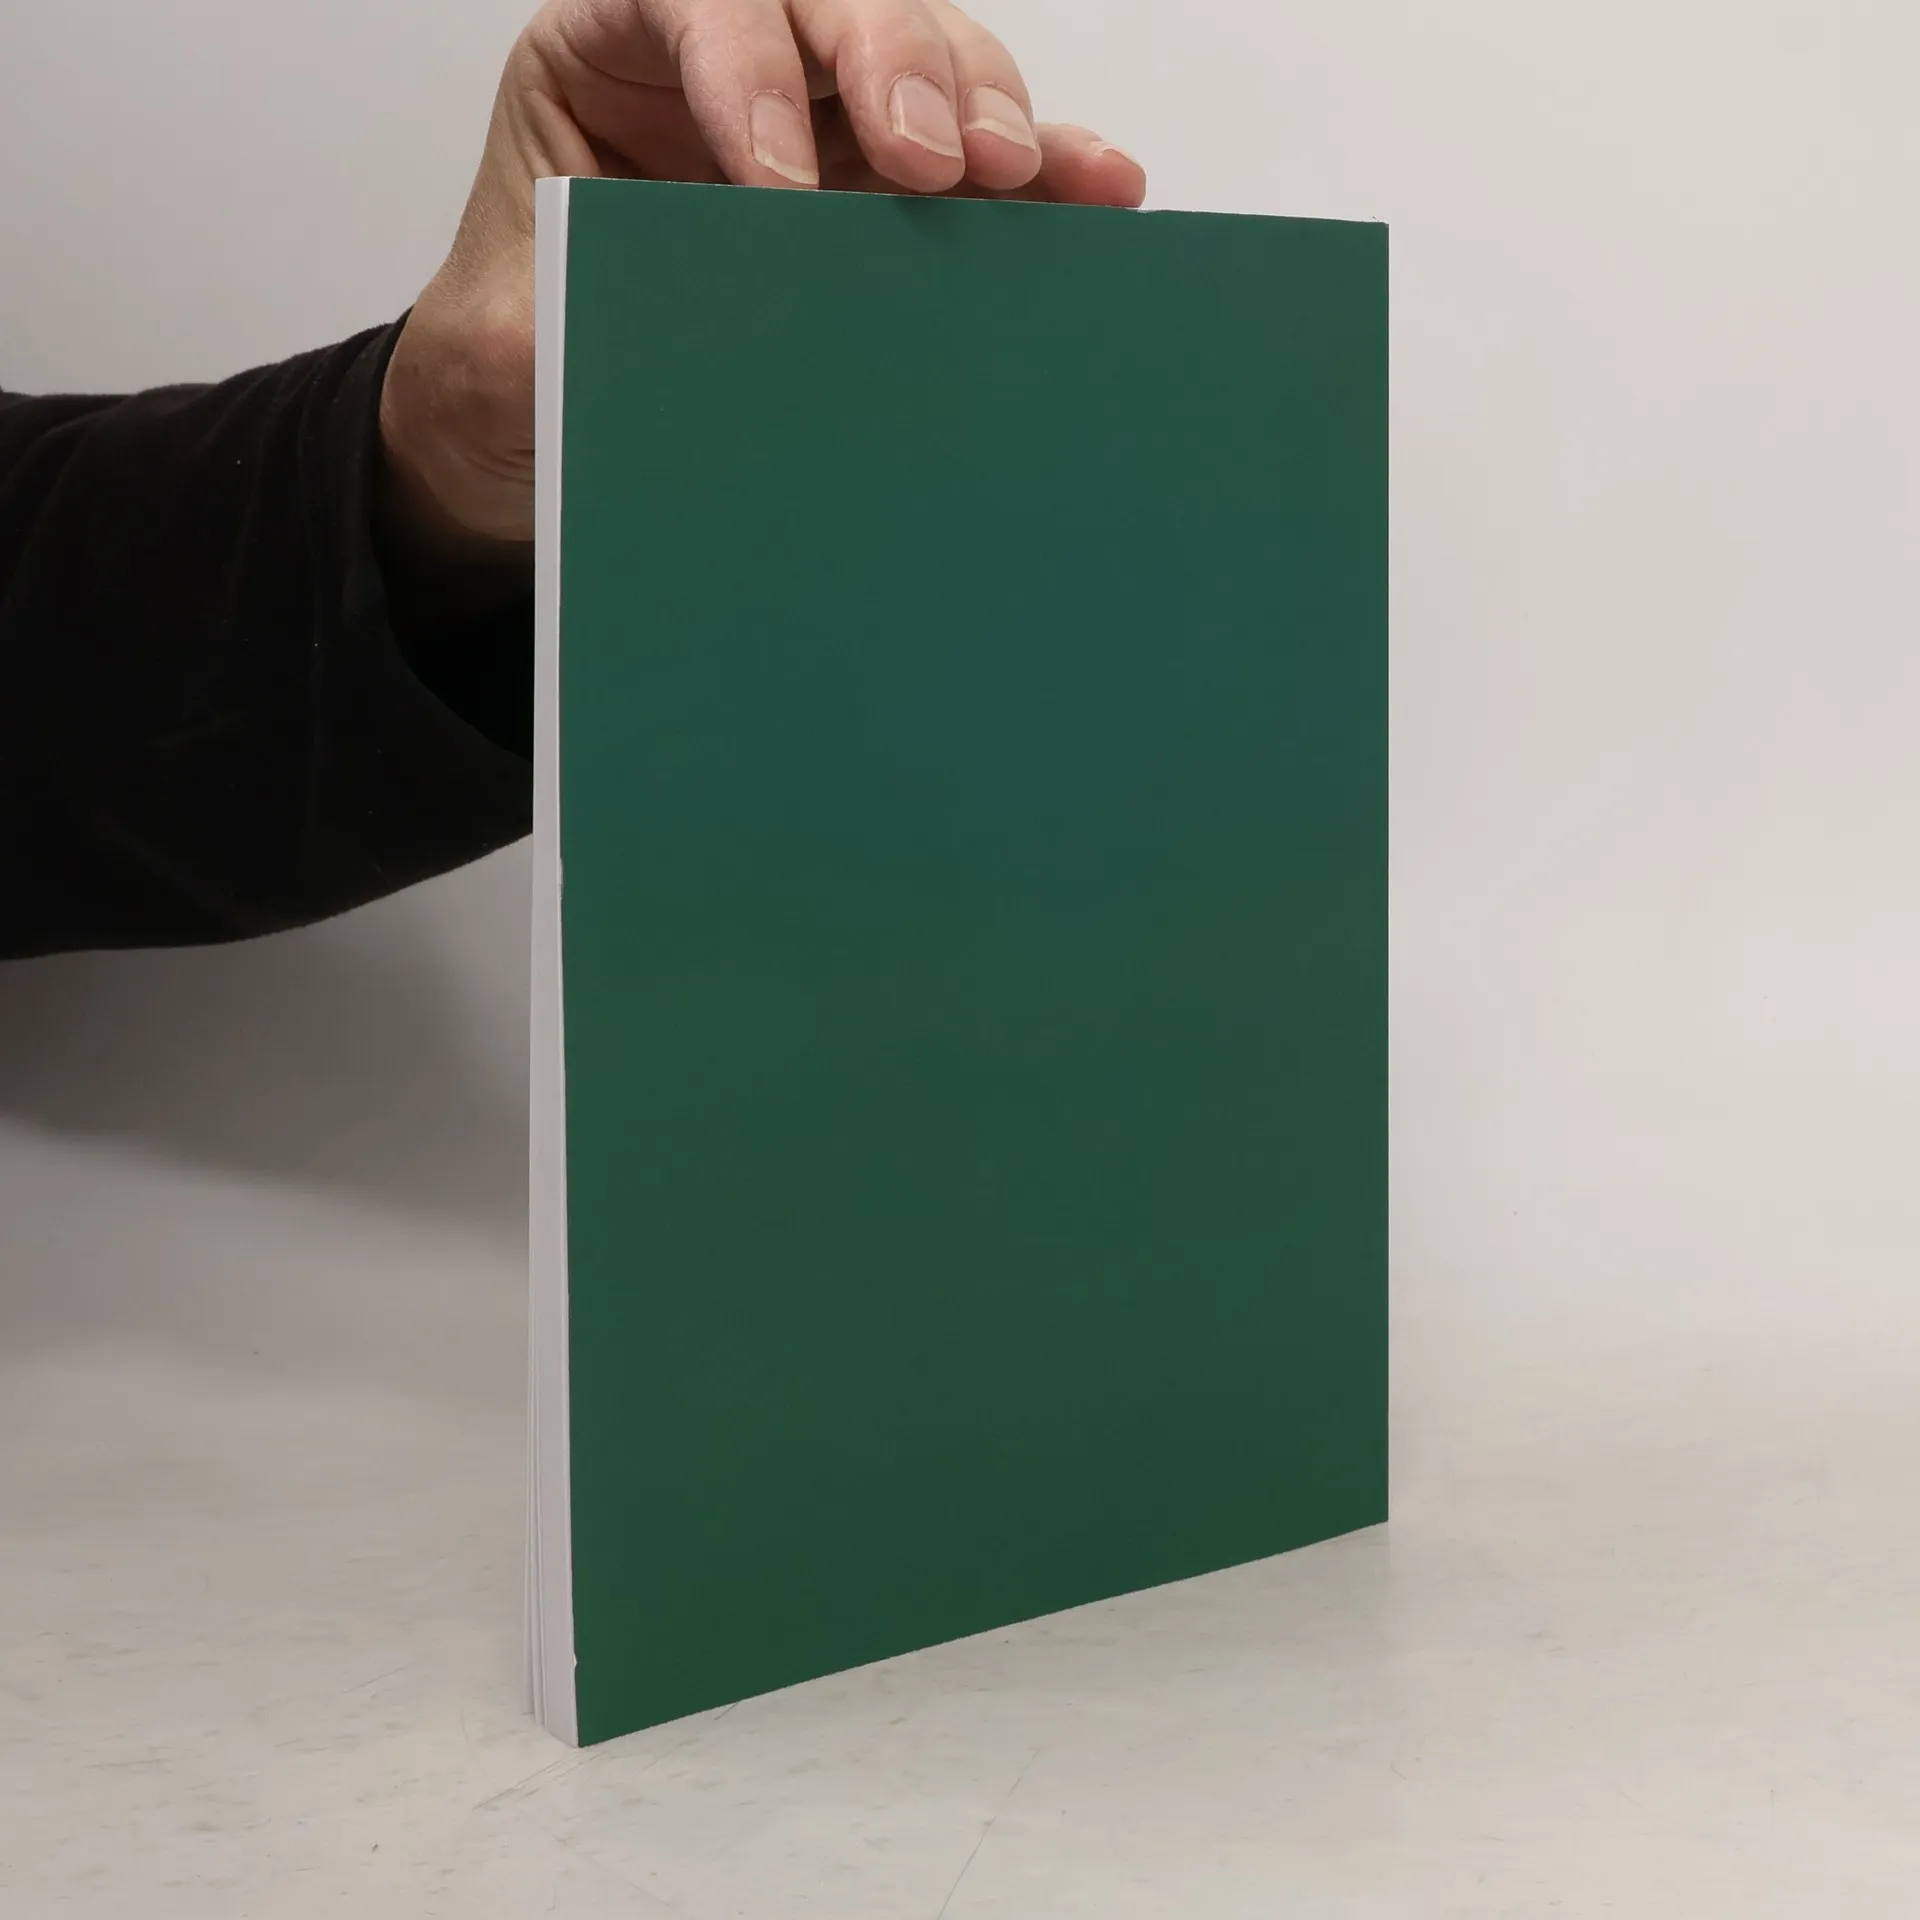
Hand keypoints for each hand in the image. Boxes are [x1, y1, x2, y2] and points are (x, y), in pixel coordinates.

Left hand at [378, 0, 1146, 556]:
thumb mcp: (513, 338)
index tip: (778, 183)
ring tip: (1024, 174)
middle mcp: (721, 63)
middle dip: (896, 65)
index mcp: (602, 57)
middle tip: (940, 161)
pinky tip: (1093, 186)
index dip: (747, 64)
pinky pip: (967, 162)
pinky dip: (1033, 175)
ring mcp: (814, 122)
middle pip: (831, 4)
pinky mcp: (876, 195)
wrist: (518, 430)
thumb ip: (587, 314)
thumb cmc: (506, 362)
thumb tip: (704, 330)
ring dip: (982, 109)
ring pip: (919, 61)